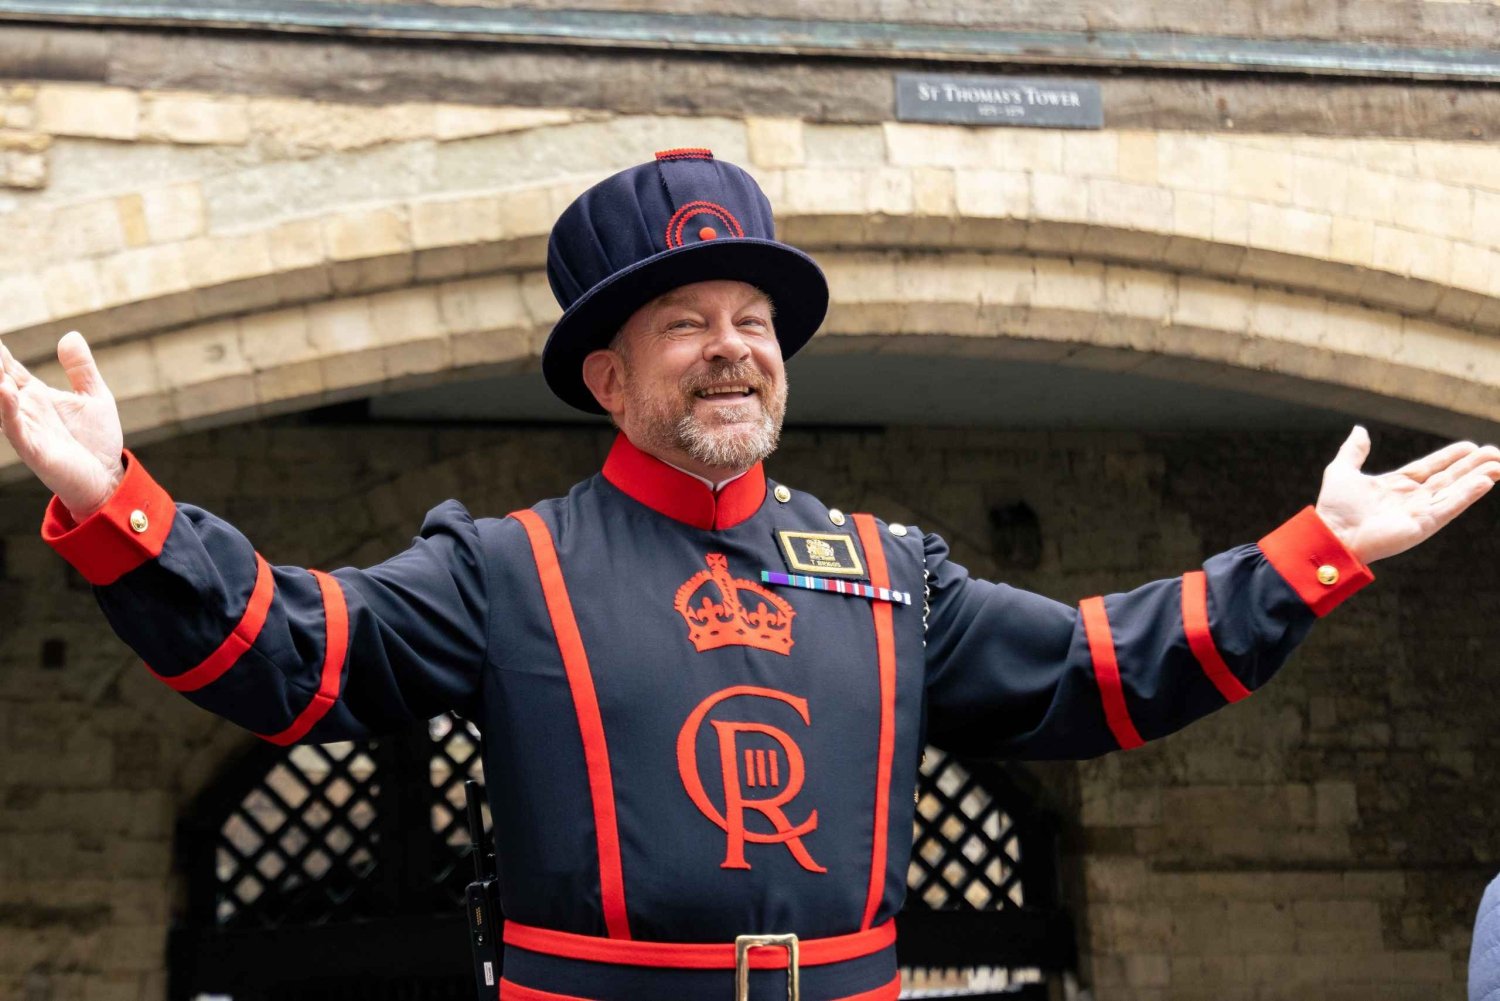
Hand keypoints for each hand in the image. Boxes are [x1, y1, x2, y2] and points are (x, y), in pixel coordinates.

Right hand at [0, 331, 123, 520]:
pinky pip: (16, 428)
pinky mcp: (34, 449)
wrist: (107, 478)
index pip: (10, 368)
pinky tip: (5, 390)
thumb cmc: (97, 440)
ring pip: (0, 402)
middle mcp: (26, 410)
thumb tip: (69, 335)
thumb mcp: (94, 396)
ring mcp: (27, 429)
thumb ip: (81, 368)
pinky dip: (7, 410)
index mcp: (37, 396)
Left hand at [1315, 425, 1499, 563]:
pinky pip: (1450, 506)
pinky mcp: (1423, 524)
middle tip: (1496, 453)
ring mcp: (1419, 511)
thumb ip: (1353, 451)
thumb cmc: (1334, 508)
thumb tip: (1360, 429)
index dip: (1450, 456)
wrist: (1330, 533)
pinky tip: (1486, 482)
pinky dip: (1468, 494)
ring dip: (1478, 477)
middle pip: (1450, 478)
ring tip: (1499, 465)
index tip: (1470, 446)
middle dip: (1473, 466)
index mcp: (1396, 485)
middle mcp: (1412, 498)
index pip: (1431, 467)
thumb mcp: (1342, 471)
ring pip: (1456, 490)